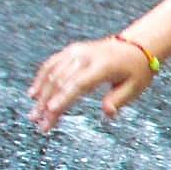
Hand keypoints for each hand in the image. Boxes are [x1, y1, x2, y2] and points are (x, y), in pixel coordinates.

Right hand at [27, 37, 155, 132]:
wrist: (136, 45)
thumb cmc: (136, 70)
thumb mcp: (135, 87)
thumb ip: (118, 100)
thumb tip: (107, 114)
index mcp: (103, 66)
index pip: (78, 84)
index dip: (63, 98)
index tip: (51, 112)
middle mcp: (86, 56)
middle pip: (61, 81)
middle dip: (48, 104)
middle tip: (40, 124)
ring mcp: (76, 51)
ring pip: (52, 73)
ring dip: (41, 95)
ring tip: (34, 115)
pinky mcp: (71, 50)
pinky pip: (51, 64)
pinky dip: (41, 79)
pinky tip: (33, 94)